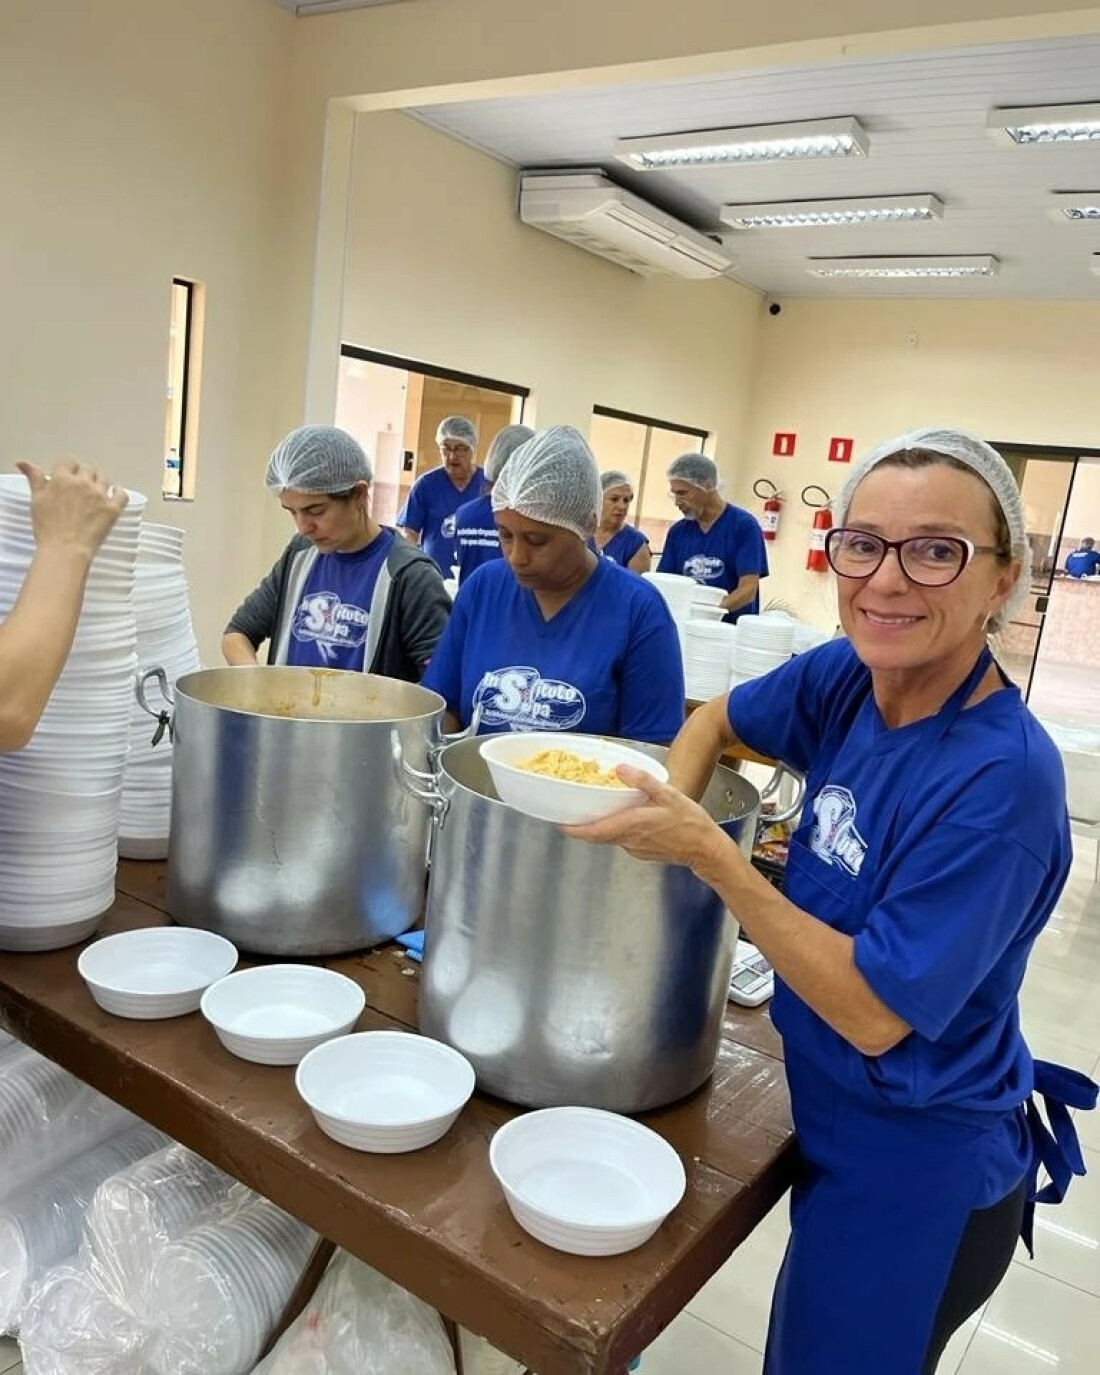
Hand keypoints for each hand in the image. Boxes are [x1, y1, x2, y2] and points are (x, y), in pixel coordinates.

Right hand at [17, 460, 127, 561]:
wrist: (64, 549)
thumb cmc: (48, 528)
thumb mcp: (36, 500)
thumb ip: (34, 478)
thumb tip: (23, 463)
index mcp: (62, 479)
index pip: (68, 461)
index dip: (67, 468)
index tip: (67, 475)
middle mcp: (83, 483)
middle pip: (87, 469)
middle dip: (83, 475)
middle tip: (80, 487)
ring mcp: (100, 495)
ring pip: (104, 478)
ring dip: (99, 482)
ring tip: (95, 491)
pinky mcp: (113, 509)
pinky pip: (122, 494)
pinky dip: (118, 493)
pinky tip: (114, 496)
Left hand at [563, 766, 726, 876]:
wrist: (706, 849)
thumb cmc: (690, 823)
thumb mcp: (669, 795)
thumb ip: (643, 781)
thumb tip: (620, 769)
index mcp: (632, 825)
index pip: (594, 832)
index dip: (574, 829)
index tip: (560, 824)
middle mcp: (629, 840)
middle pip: (597, 836)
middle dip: (581, 827)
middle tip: (569, 814)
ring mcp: (635, 849)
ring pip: (609, 838)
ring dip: (598, 828)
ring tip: (592, 812)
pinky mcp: (642, 852)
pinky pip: (621, 841)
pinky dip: (614, 830)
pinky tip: (620, 818)